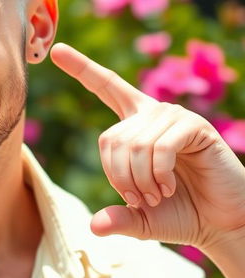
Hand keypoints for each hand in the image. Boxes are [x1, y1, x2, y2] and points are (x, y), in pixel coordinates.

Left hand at [50, 42, 244, 250]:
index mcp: (135, 125)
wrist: (220, 223)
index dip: (83, 69)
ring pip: (134, 144)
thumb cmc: (179, 214)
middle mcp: (152, 115)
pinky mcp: (196, 128)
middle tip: (140, 198)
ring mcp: (175, 118)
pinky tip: (169, 187)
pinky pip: (159, 146)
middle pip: (112, 139)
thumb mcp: (139, 218)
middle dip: (119, 177)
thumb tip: (94, 227)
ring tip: (158, 194)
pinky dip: (158, 173)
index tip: (57, 50)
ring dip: (140, 180)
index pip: (107, 88)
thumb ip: (117, 217)